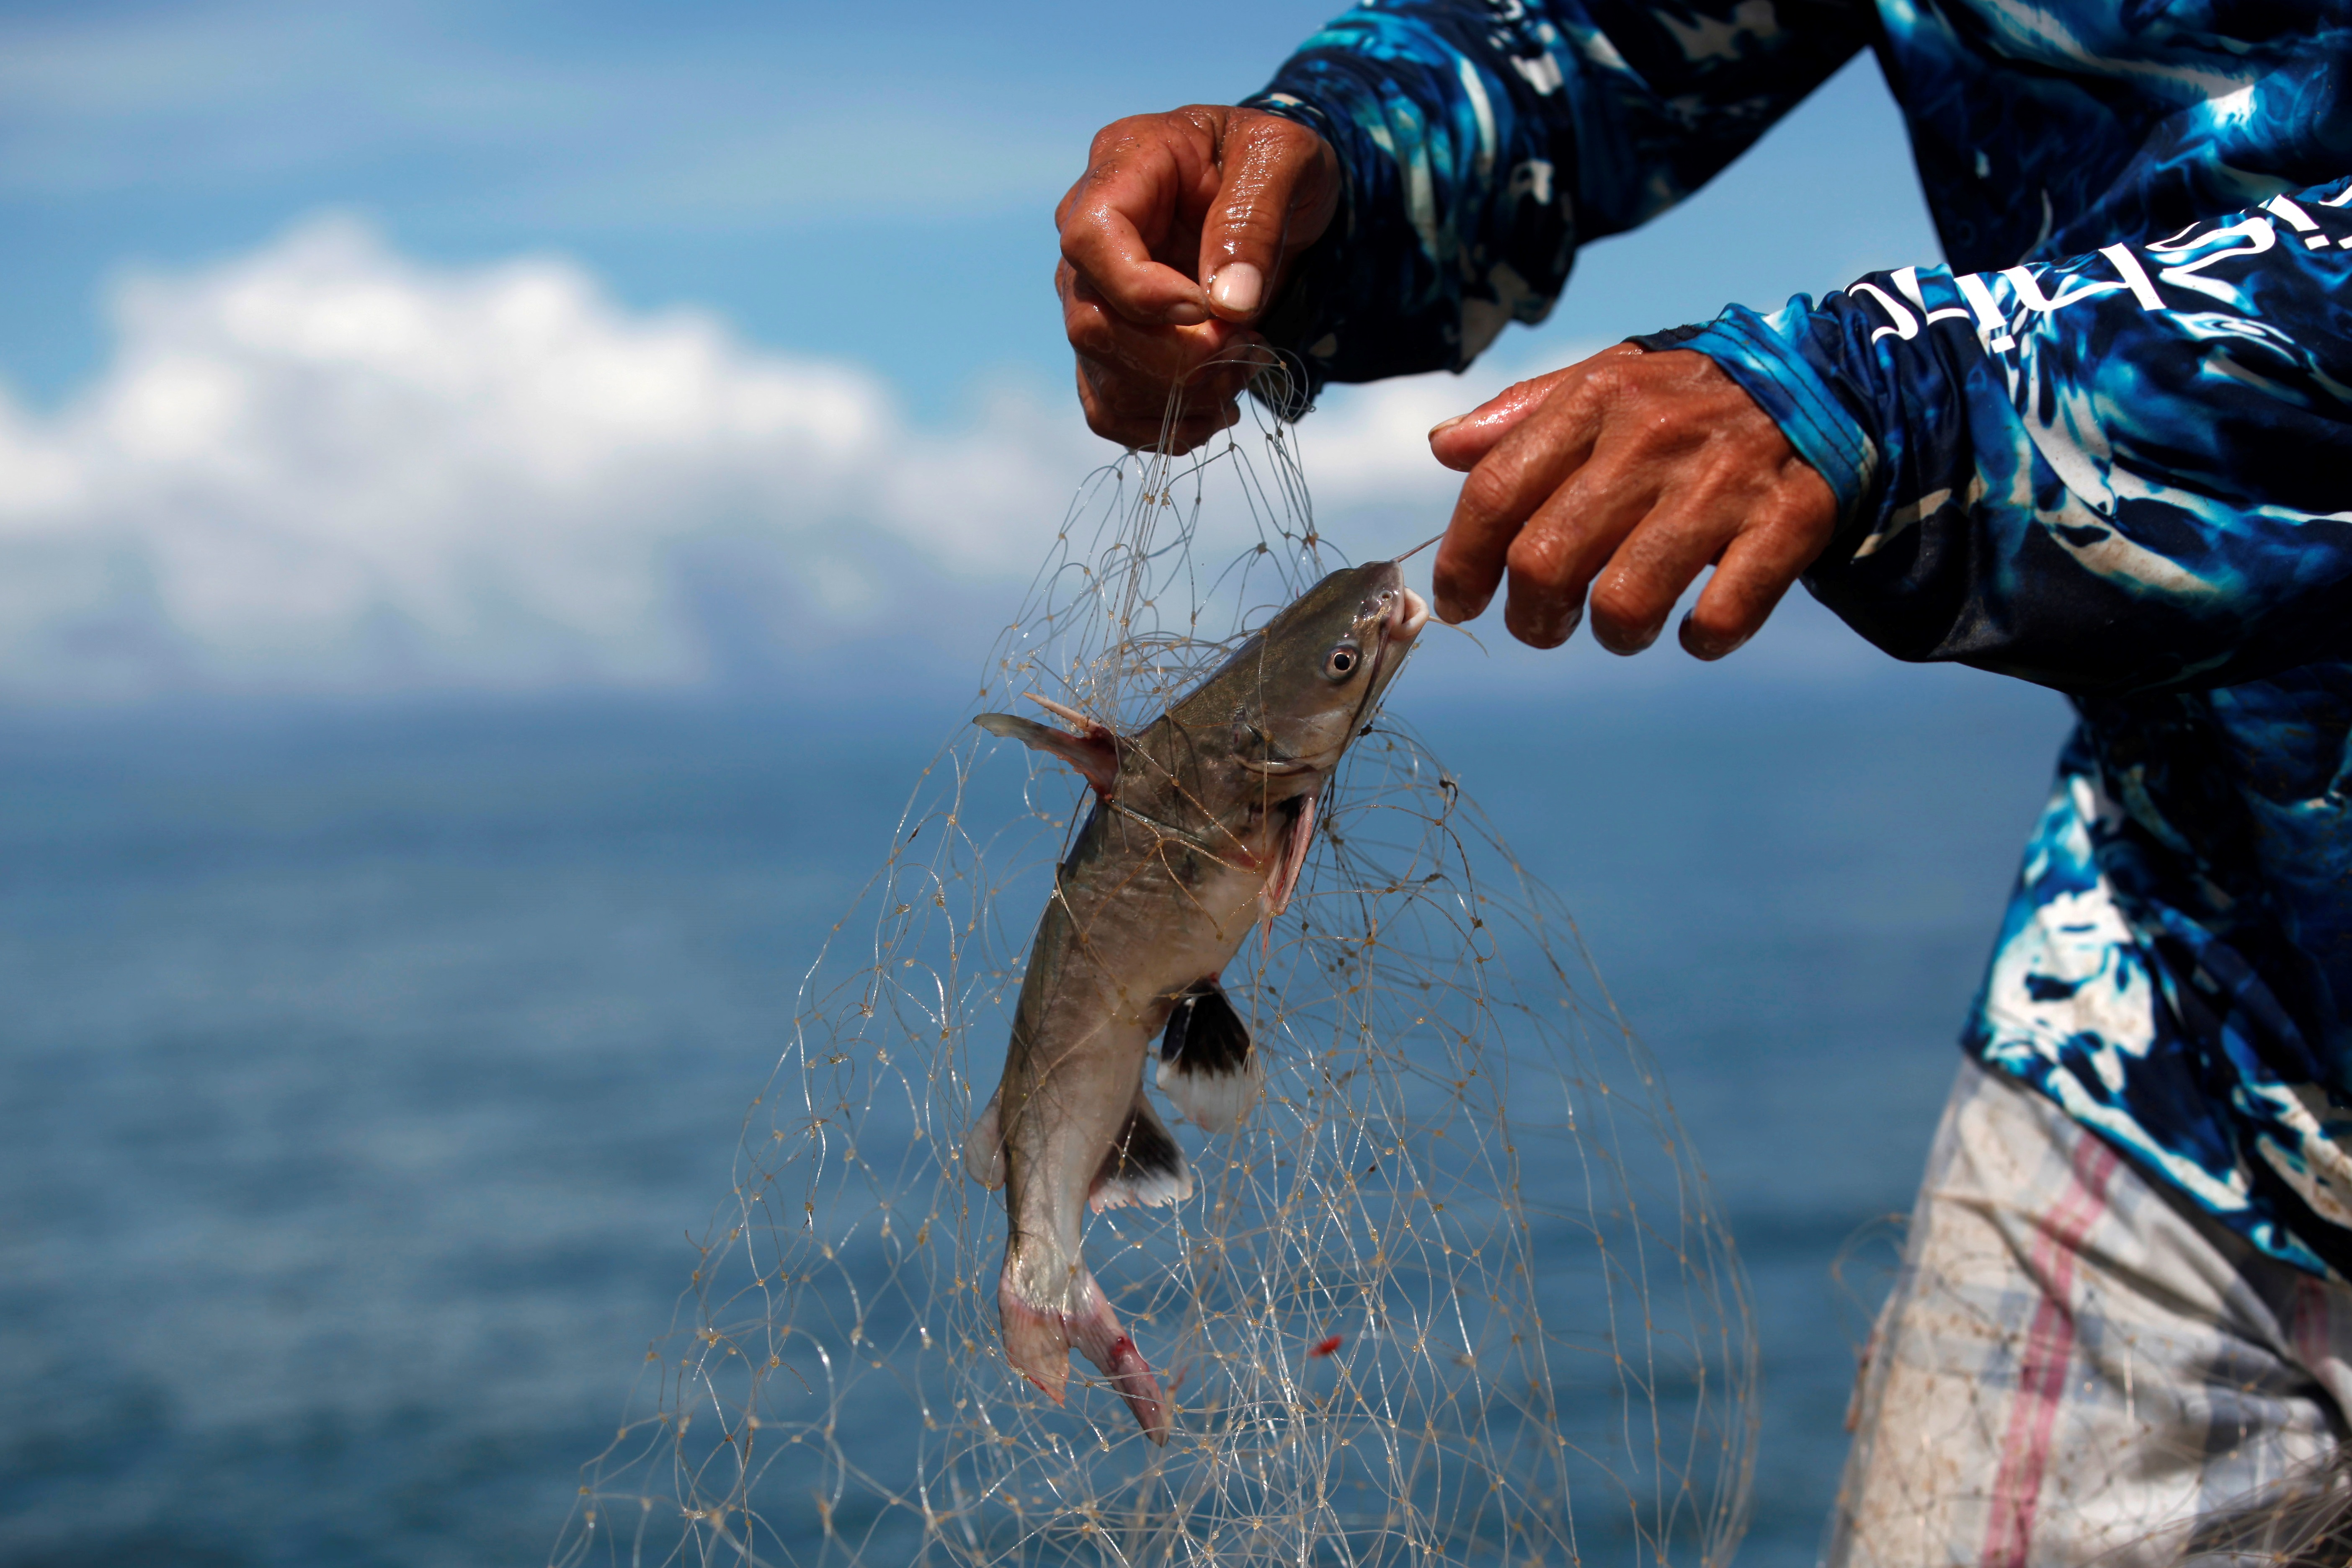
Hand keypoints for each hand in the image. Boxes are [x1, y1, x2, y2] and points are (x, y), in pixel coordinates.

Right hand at [1057, 106, 1339, 451]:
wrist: (1278, 194)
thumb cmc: (1274, 163)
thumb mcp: (1285, 160)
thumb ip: (1255, 218)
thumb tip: (1230, 304)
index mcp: (1121, 168)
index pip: (1090, 241)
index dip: (1143, 292)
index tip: (1212, 309)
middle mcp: (1090, 235)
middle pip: (1092, 322)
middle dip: (1177, 357)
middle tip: (1249, 346)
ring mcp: (1094, 295)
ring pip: (1102, 374)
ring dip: (1182, 396)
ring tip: (1246, 369)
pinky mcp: (1112, 344)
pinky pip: (1112, 408)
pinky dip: (1167, 424)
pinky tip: (1218, 405)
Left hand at [1427, 345, 1837, 657]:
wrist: (1820, 382)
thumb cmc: (1684, 400)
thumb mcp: (1603, 383)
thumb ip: (1519, 415)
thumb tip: (1444, 447)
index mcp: (1595, 399)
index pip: (1494, 492)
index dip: (1461, 562)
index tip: (1459, 601)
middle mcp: (1651, 438)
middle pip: (1545, 561)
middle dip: (1532, 617)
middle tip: (1546, 624)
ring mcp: (1721, 483)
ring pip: (1624, 603)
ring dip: (1613, 636)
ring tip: (1623, 625)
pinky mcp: (1786, 522)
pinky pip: (1719, 618)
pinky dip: (1700, 640)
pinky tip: (1695, 627)